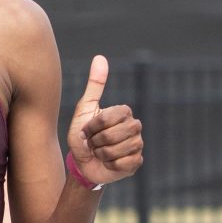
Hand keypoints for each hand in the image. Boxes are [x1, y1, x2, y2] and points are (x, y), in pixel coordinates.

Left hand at [67, 56, 143, 187]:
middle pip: (111, 135)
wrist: (83, 164)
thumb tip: (100, 57)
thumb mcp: (84, 109)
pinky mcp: (137, 162)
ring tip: (100, 152)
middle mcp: (135, 126)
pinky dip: (109, 165)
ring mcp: (138, 145)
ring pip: (116, 150)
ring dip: (101, 154)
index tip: (88, 131)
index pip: (106, 119)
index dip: (92, 127)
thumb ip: (94, 84)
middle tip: (94, 143)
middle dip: (95, 142)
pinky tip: (108, 163)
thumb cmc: (83, 136)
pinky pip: (122, 163)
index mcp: (124, 112)